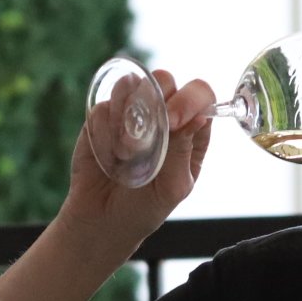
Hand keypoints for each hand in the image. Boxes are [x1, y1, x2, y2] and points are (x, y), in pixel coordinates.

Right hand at [61, 69, 217, 247]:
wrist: (101, 220)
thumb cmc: (145, 207)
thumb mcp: (172, 188)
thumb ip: (183, 152)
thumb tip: (198, 118)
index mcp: (190, 131)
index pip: (200, 96)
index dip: (189, 100)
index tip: (173, 122)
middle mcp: (163, 115)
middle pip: (166, 80)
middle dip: (156, 99)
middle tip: (146, 132)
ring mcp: (131, 112)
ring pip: (132, 85)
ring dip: (127, 117)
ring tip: (126, 153)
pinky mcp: (103, 117)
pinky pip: (104, 106)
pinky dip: (106, 130)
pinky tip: (109, 154)